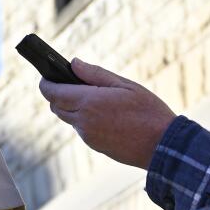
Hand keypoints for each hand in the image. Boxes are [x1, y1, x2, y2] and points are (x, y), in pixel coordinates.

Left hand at [38, 58, 176, 168]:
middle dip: (58, 94)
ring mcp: (87, 136)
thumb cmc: (148, 112)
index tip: (47, 75)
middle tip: (72, 83)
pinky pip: (81, 129)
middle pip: (56, 106)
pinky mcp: (94, 146)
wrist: (163, 146)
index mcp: (88, 102)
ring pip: (68, 118)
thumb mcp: (125, 85)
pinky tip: (105, 114)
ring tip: (94, 98)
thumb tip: (73, 63)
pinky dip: (85, 119)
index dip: (46, 83)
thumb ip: (95, 74)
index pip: (52, 92)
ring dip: (72, 107)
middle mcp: (82, 121)